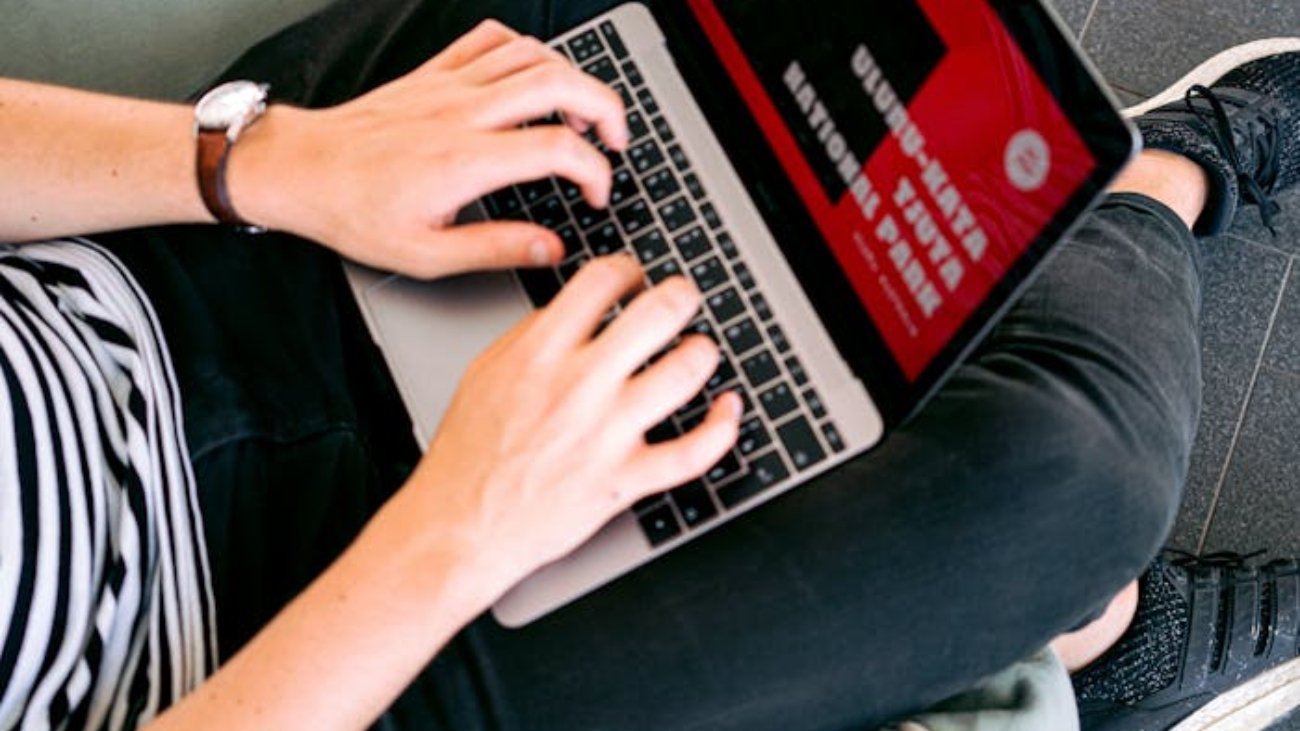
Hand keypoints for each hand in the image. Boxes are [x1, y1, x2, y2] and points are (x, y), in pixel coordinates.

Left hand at [233, 20, 627, 277]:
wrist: (301, 170)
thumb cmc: (355, 212)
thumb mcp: (427, 254)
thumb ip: (498, 249)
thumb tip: (552, 249)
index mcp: (466, 161)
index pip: (559, 148)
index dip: (595, 172)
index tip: (595, 195)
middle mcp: (463, 113)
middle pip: (559, 85)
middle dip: (606, 108)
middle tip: (616, 139)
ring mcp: (449, 86)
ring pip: (532, 55)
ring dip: (573, 77)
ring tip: (584, 110)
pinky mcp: (434, 73)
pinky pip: (491, 40)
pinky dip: (525, 50)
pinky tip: (532, 76)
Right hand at [398, 256, 741, 602]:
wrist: (460, 525)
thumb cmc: (468, 454)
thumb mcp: (484, 373)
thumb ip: (530, 335)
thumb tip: (573, 311)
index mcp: (540, 353)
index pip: (601, 281)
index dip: (628, 269)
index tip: (635, 278)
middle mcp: (578, 387)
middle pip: (656, 315)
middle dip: (681, 296)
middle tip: (683, 299)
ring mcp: (606, 435)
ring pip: (684, 374)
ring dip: (702, 353)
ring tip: (699, 350)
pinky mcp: (624, 480)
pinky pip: (693, 452)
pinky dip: (722, 427)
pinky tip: (728, 409)